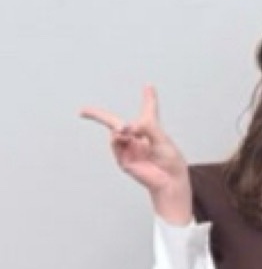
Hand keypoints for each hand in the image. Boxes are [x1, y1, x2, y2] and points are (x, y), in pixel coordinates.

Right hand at [80, 88, 191, 220]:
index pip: (148, 113)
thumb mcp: (162, 139)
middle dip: (96, 115)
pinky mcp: (124, 159)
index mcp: (150, 132)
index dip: (148, 99)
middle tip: (82, 111)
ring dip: (118, 127)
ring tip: (127, 130)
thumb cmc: (171, 163)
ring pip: (114, 131)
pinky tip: (124, 135)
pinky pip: (116, 143)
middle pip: (114, 123)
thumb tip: (130, 124)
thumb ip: (148, 126)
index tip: (149, 86)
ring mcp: (129, 149)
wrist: (171, 182)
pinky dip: (118, 137)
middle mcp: (137, 139)